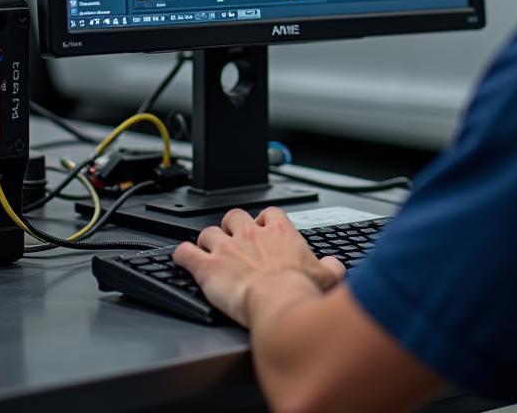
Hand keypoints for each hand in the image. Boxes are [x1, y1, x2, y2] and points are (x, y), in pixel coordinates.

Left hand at [173, 206, 345, 326]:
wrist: (277, 303)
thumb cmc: (299, 291)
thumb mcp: (327, 277)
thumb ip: (331, 267)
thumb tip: (334, 266)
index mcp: (280, 232)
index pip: (269, 213)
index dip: (265, 221)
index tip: (265, 231)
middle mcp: (251, 234)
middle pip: (234, 216)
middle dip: (232, 226)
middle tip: (234, 240)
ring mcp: (227, 249)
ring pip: (208, 232)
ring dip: (207, 241)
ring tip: (208, 250)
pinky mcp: (207, 267)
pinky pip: (185, 253)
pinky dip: (181, 255)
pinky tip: (181, 258)